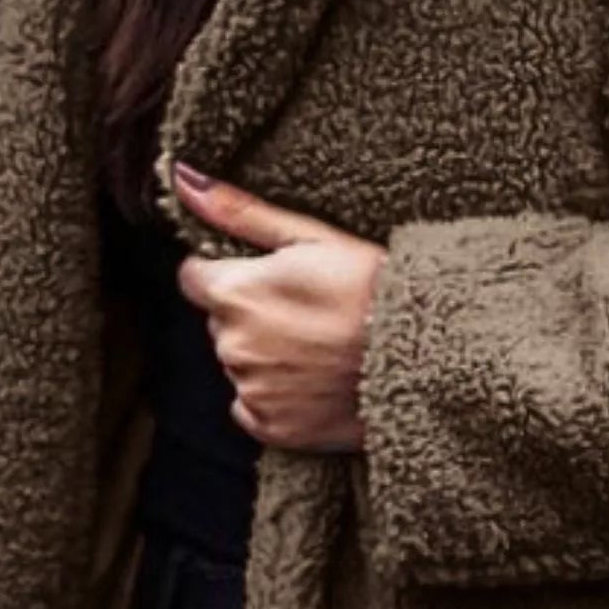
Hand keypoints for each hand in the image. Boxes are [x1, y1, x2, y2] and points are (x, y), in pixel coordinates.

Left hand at [171, 161, 386, 452]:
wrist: (426, 357)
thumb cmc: (375, 288)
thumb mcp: (313, 238)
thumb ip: (240, 213)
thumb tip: (183, 180)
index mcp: (235, 293)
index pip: (194, 277)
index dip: (230, 274)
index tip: (271, 279)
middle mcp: (232, 345)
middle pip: (220, 323)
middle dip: (251, 316)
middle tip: (307, 313)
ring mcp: (251, 390)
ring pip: (240, 364)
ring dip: (266, 356)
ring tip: (319, 348)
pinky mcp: (272, 427)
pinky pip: (253, 408)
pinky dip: (276, 397)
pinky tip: (315, 382)